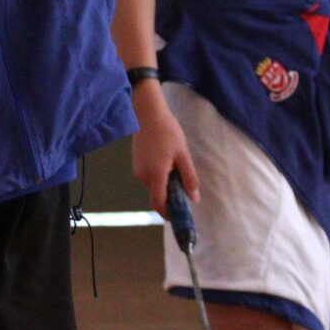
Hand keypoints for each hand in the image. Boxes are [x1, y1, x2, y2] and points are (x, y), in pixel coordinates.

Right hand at [130, 89, 198, 216]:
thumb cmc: (167, 132)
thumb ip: (189, 177)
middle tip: (183, 185)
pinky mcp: (136, 163)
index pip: (159, 203)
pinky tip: (166, 160)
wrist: (148, 113)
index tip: (178, 217)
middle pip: (157, 194)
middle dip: (170, 195)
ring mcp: (137, 169)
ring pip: (153, 185)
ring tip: (175, 165)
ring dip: (164, 183)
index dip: (168, 213)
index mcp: (156, 174)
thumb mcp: (183, 155)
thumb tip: (194, 198)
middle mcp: (143, 175)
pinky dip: (158, 175)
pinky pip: (149, 176)